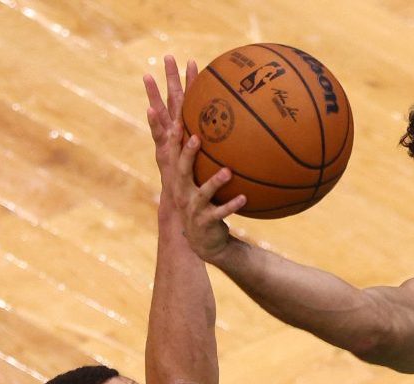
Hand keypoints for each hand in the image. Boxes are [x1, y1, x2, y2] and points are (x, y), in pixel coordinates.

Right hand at [142, 55, 244, 261]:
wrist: (203, 241)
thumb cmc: (203, 201)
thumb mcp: (199, 179)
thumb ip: (203, 156)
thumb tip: (215, 126)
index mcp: (179, 177)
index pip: (171, 151)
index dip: (169, 134)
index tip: (168, 112)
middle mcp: (181, 191)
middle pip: (181, 168)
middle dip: (187, 152)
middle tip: (197, 136)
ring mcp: (193, 207)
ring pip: (202, 192)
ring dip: (214, 181)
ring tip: (228, 170)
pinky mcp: (206, 222)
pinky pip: (220, 212)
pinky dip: (232, 205)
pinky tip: (245, 197)